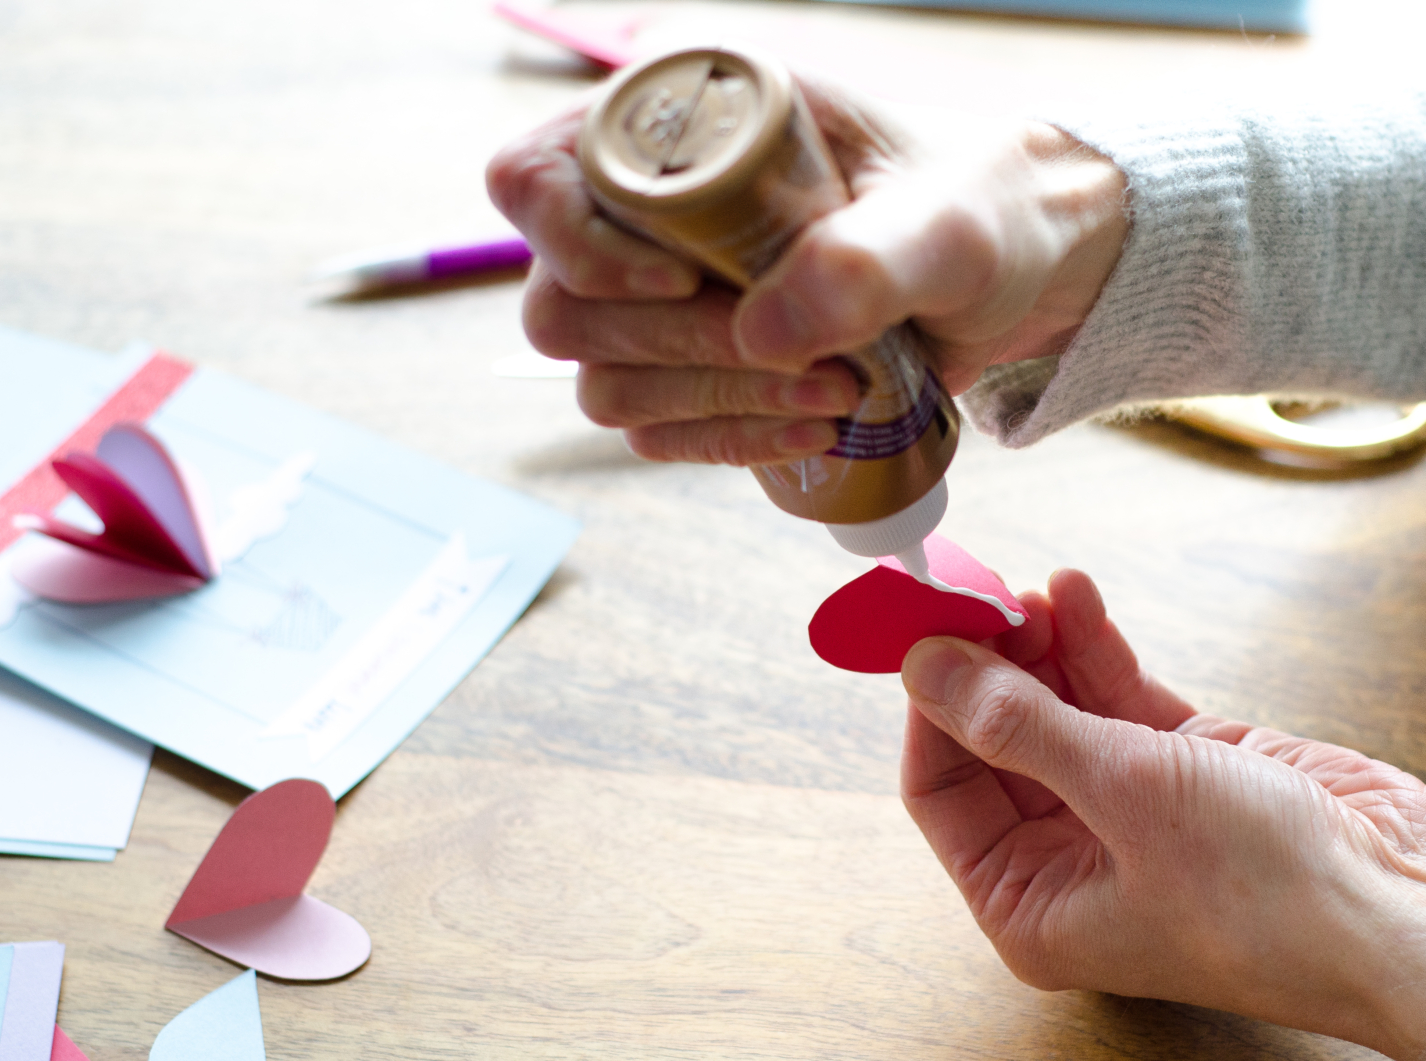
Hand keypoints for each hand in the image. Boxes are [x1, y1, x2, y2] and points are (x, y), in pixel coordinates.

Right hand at [486, 73, 1128, 465]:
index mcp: (682, 131)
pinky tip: (816, 426)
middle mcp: (648, 219)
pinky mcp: (690, 378)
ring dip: (714, 403)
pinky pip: (656, 435)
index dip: (577, 242)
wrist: (1016, 277)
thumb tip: (762, 331)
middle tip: (805, 356)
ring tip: (834, 392)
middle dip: (680, 349)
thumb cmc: (982, 213)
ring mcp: (659, 307)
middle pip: (562, 309)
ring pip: (603, 386)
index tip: (683, 281)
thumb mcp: (951, 219)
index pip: (533, 179)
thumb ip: (869, 258)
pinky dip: (732, 440)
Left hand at [899, 568, 1425, 1060]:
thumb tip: (928, 668)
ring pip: (1053, 708)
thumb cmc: (1273, 898)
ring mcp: (1121, 808)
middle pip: (992, 740)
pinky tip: (1075, 595)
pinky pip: (1113, 696)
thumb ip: (1020, 725)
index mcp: (1029, 902)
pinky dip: (1093, 647)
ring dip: (1038, 643)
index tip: (924, 628)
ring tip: (1032, 587)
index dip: (930, 704)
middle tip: (977, 591)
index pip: (940, 788)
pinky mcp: (1178, 767)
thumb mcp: (1124, 796)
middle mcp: (1065, 858)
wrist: (1415, 909)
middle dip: (985, 663)